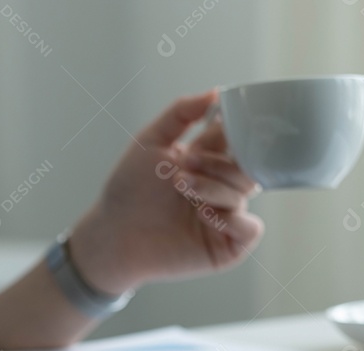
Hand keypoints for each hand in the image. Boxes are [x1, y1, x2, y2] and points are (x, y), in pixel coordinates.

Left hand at [69, 90, 263, 294]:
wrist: (113, 233)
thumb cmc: (128, 190)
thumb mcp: (150, 142)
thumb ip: (181, 113)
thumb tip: (217, 91)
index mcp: (208, 161)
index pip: (237, 139)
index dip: (233, 131)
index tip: (220, 125)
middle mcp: (221, 187)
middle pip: (245, 165)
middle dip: (217, 161)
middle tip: (185, 162)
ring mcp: (226, 216)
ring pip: (244, 192)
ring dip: (213, 186)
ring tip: (181, 185)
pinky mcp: (227, 246)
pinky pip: (250, 228)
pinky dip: (233, 218)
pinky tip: (204, 215)